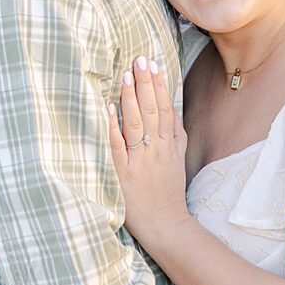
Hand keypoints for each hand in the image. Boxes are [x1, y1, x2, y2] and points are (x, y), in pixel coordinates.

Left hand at [106, 55, 191, 245]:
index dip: (160, 85)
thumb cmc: (168, 192)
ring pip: (136, 124)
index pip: (165, 109)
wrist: (166, 225)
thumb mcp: (178, 160)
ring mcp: (140, 161)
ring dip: (130, 98)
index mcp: (168, 145)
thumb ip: (176, 135)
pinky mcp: (123, 174)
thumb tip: (174, 108)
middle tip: (139, 59)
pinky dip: (112, 127)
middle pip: (152, 111)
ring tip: (126, 75)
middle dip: (146, 84)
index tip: (154, 64)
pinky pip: (117, 147)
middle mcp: (155, 149)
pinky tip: (107, 109)